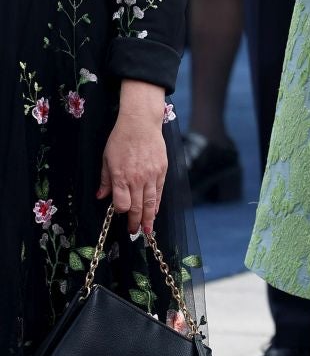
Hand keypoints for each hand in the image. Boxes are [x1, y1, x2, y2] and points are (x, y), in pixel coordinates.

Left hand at [98, 80, 167, 236]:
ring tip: (148, 230)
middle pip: (137, 207)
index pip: (122, 204)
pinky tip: (155, 212)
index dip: (121, 211)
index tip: (120, 213)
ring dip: (149, 218)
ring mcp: (151, 175)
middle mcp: (136, 179)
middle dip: (136, 222)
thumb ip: (105, 180)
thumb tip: (100, 197)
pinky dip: (157, 204)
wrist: (140, 123)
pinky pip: (159, 192)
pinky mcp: (161, 171)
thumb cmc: (120, 139)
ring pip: (151, 203)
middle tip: (134, 232)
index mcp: (121, 177)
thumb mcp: (106, 159)